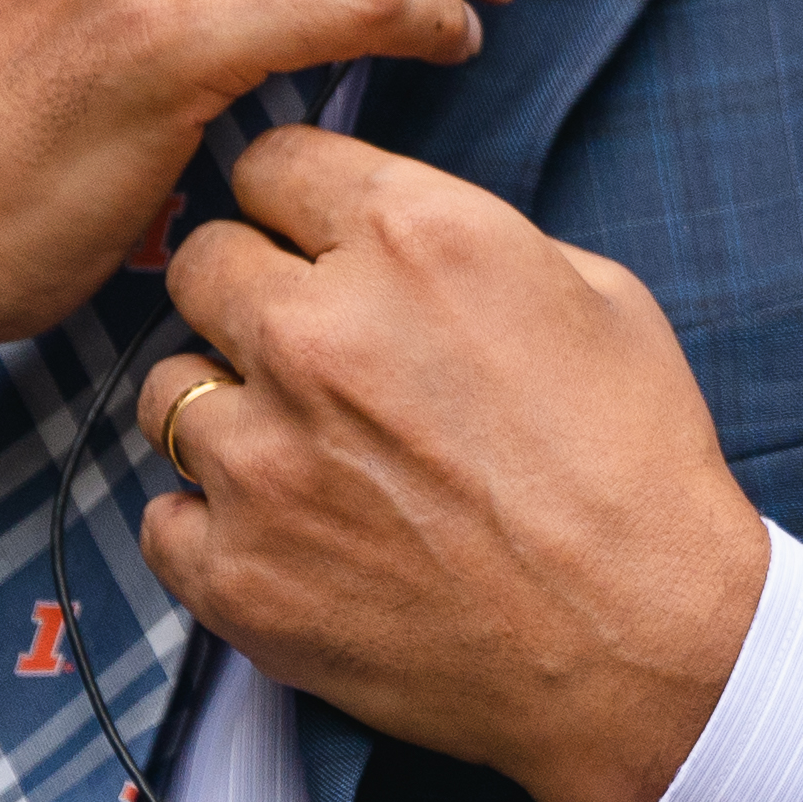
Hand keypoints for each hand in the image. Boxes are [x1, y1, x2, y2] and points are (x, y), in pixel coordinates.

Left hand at [145, 126, 767, 801]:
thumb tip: (395, 238)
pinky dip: (215, 522)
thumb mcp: (600, 299)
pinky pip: (164, 514)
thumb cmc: (636, 466)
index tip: (313, 231)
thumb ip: (474, 244)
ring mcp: (263, 459)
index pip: (274, 160)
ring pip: (165, 387)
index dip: (298, 197)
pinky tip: (292, 533)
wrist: (638, 642)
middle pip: (202, 259)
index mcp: (419, 243)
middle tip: (309, 342)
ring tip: (302, 448)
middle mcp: (320, 334)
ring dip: (226, 406)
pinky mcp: (234, 570)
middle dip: (250, 288)